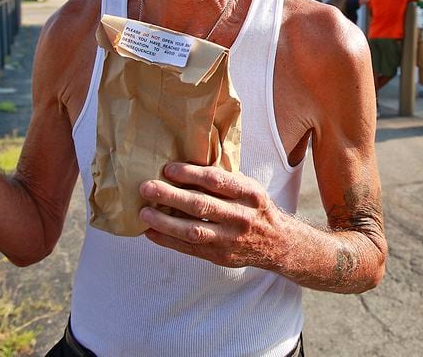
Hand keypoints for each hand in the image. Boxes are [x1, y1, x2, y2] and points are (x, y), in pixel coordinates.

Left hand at [138, 162, 284, 268]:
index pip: (217, 181)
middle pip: (201, 205)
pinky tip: (151, 232)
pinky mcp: (220, 256)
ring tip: (144, 212)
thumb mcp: (249, 188)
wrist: (277, 243)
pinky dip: (168, 240)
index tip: (168, 168)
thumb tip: (185, 167)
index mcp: (249, 194)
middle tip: (147, 187)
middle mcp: (241, 216)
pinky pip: (190, 249)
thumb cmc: (255, 208)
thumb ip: (223, 180)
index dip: (191, 174)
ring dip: (165, 221)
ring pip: (193, 230)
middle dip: (171, 196)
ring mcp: (230, 239)